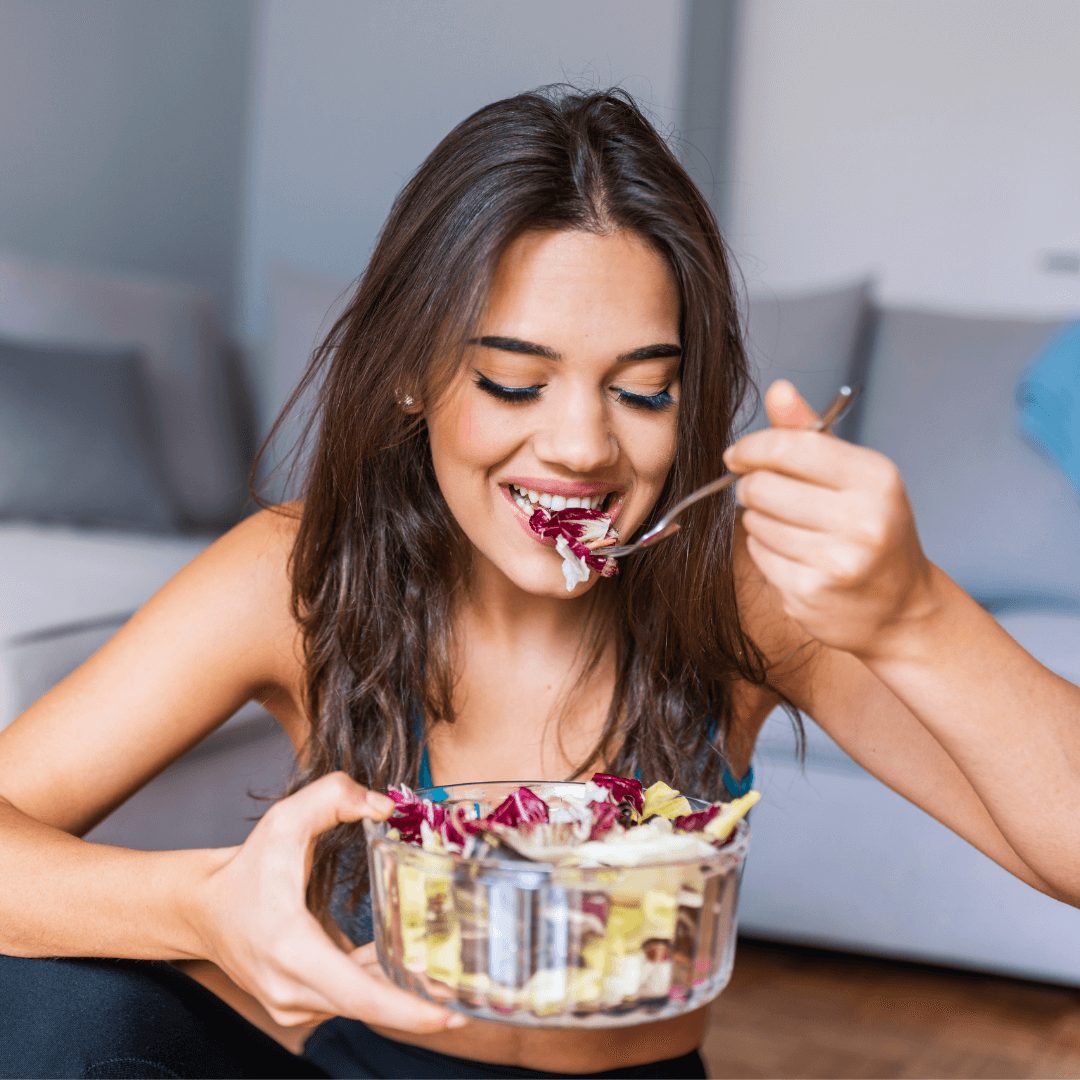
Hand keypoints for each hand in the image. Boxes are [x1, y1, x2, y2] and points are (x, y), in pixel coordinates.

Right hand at [188, 771, 466, 1034]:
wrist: (203, 908)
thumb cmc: (246, 868)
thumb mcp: (284, 820)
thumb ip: (334, 797)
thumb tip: (386, 805)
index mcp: (291, 950)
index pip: (358, 994)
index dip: (407, 1009)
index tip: (449, 1013)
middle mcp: (292, 988)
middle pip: (370, 1005)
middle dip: (422, 1002)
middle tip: (473, 993)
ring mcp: (294, 1004)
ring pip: (363, 1002)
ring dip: (405, 991)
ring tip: (455, 979)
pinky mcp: (300, 1005)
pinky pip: (351, 997)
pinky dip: (382, 984)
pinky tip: (414, 966)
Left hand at [723, 380, 935, 659]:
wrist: (901, 609)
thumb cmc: (873, 529)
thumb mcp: (855, 476)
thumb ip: (811, 434)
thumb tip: (778, 390)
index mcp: (876, 478)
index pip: (791, 447)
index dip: (752, 448)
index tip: (737, 455)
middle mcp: (862, 519)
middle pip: (763, 487)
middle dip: (751, 487)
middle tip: (762, 494)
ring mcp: (837, 561)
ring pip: (755, 523)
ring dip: (758, 521)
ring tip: (790, 528)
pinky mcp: (811, 593)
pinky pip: (758, 556)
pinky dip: (764, 552)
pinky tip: (793, 556)